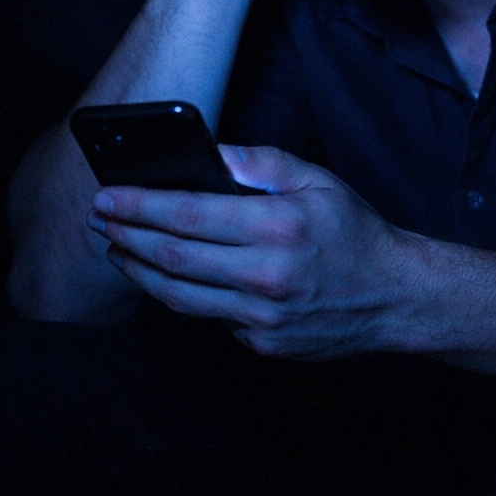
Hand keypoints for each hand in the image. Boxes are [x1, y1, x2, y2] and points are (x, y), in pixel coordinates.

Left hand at [88, 145, 412, 358]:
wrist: (394, 296)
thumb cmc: (357, 234)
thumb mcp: (320, 182)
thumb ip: (264, 163)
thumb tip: (214, 153)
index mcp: (280, 226)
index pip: (190, 214)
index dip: (141, 205)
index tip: (108, 196)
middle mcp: (267, 274)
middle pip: (173, 257)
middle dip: (128, 235)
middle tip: (101, 221)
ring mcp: (262, 315)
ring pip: (178, 296)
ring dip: (140, 271)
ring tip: (120, 250)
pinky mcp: (261, 342)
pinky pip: (208, 318)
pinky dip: (181, 296)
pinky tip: (168, 279)